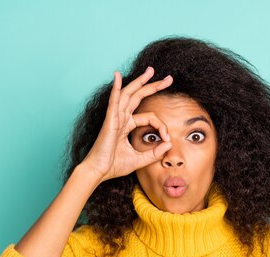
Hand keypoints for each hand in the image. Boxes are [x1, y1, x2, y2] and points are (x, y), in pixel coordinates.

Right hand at [81, 66, 173, 181]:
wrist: (99, 172)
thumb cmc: (114, 166)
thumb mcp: (140, 159)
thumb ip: (155, 153)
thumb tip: (170, 144)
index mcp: (127, 125)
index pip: (150, 118)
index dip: (161, 126)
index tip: (167, 138)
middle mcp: (121, 118)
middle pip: (139, 97)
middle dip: (153, 86)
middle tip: (168, 78)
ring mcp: (115, 118)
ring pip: (129, 94)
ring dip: (140, 81)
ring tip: (151, 71)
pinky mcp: (109, 121)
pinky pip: (114, 102)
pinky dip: (116, 88)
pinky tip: (118, 76)